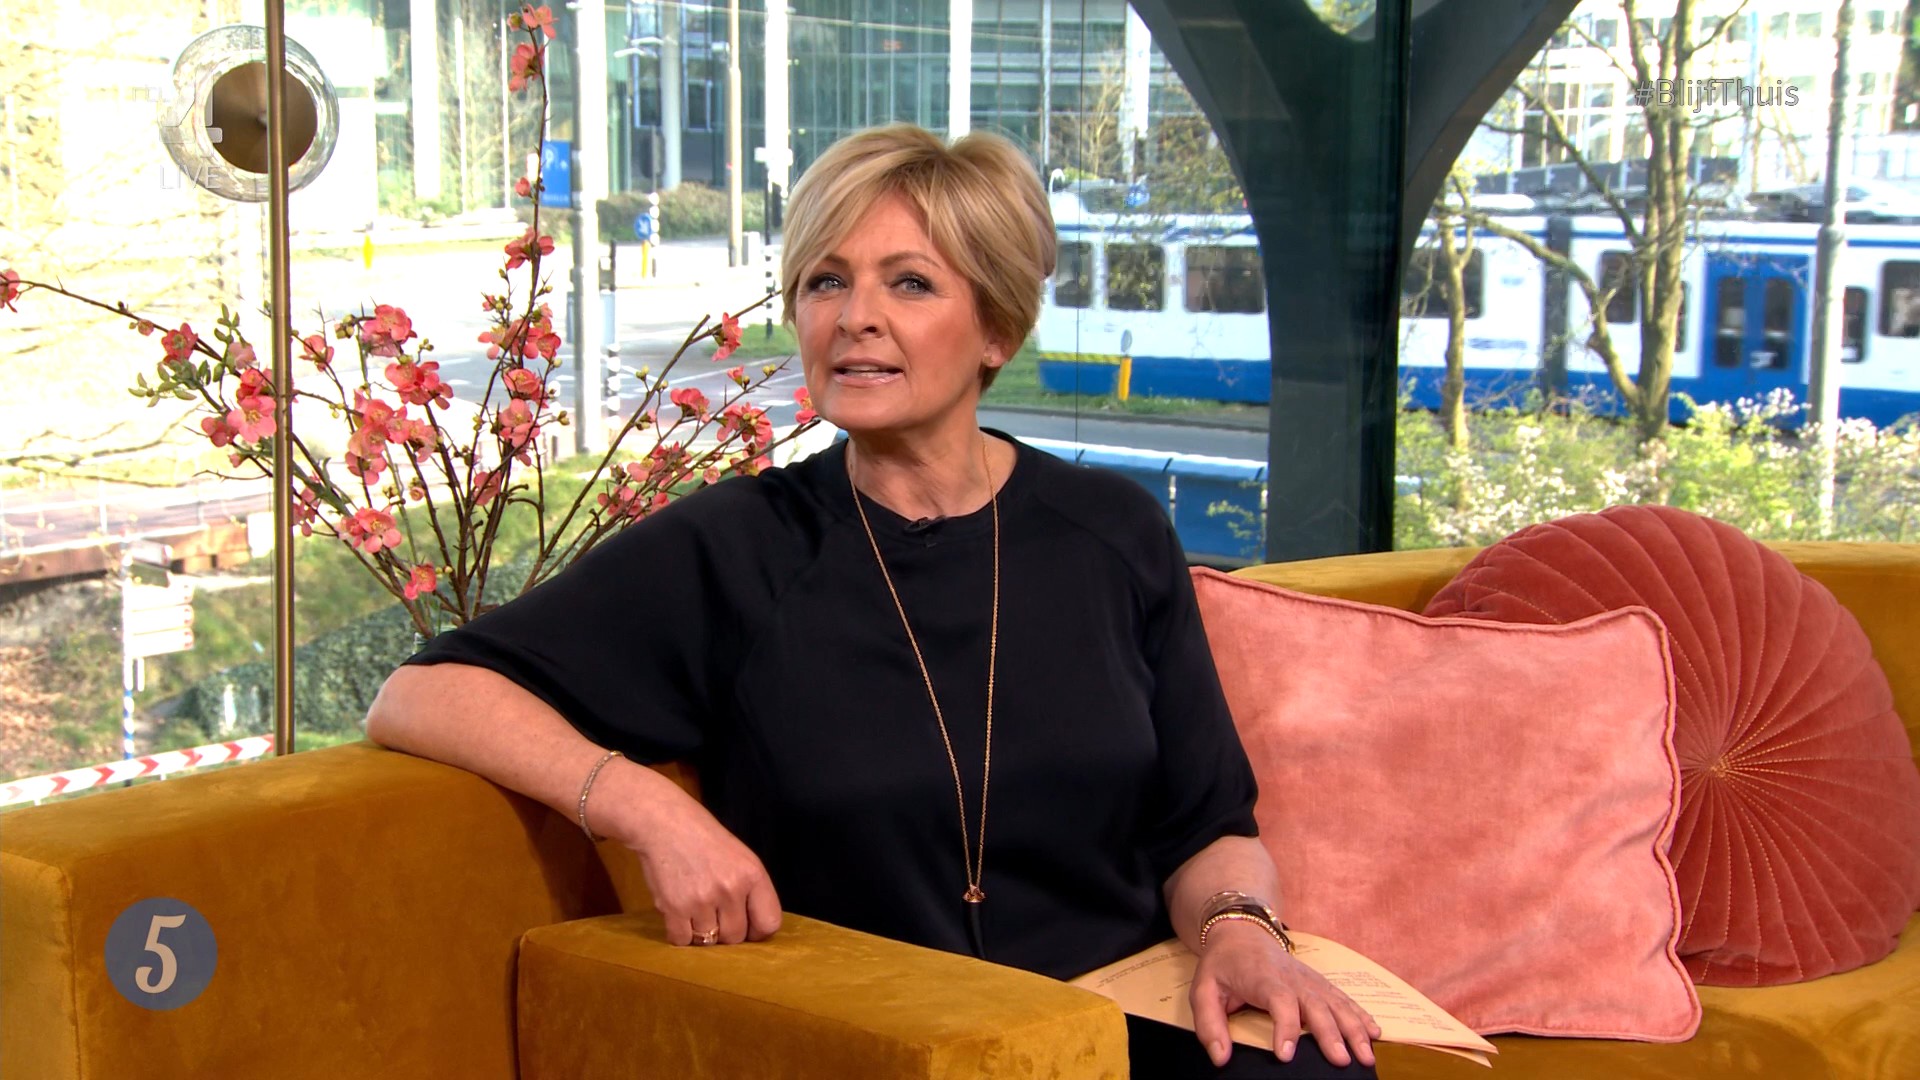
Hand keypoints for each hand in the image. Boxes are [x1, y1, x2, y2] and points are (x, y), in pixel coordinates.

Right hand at [600, 761, 782, 946]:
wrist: (664, 823)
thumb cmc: (703, 839)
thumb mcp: (741, 857)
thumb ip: (751, 891)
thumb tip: (755, 929)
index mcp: (753, 874)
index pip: (769, 923)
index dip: (757, 931)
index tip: (747, 928)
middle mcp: (730, 889)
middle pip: (736, 938)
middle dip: (725, 932)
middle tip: (713, 913)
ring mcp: (702, 899)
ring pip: (709, 942)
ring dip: (701, 931)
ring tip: (694, 908)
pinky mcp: (674, 907)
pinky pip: (682, 940)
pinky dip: (680, 933)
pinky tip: (679, 914)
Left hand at [1189, 921, 1380, 1068]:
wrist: (1243, 932)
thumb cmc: (1223, 965)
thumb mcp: (1203, 989)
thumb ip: (1209, 1023)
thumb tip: (1220, 1057)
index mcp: (1264, 978)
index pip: (1278, 1002)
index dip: (1283, 1028)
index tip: (1286, 1055)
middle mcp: (1292, 978)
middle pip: (1315, 1005)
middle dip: (1330, 1034)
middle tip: (1341, 1061)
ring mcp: (1310, 980)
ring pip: (1336, 1004)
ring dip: (1354, 1029)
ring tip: (1366, 1055)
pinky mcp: (1319, 983)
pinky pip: (1343, 999)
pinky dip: (1361, 1015)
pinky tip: (1375, 1032)